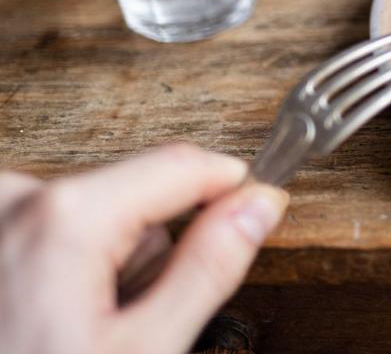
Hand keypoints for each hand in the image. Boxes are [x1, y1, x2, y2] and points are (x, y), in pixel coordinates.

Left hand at [0, 144, 287, 353]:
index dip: (230, 187)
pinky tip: (44, 315)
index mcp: (68, 217)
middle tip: (125, 318)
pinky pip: (47, 224)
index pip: (182, 165)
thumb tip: (256, 208)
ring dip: (100, 259)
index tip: (256, 208)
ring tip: (76, 324)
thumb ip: (209, 267)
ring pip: (91, 210)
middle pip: (134, 191)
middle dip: (148, 247)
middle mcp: (16, 199)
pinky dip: (60, 262)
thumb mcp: (144, 350)